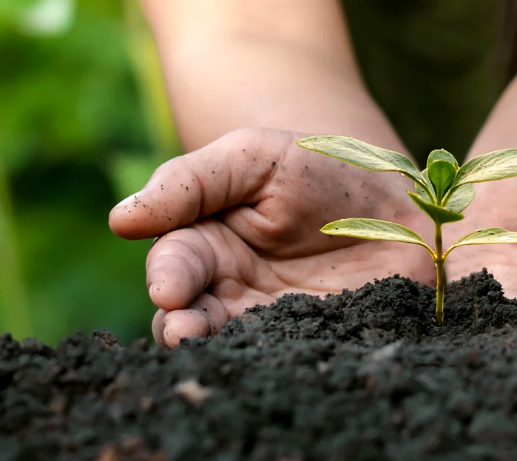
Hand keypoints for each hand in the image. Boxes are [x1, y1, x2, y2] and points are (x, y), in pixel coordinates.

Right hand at [110, 128, 432, 347]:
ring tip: (216, 347)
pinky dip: (282, 360)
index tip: (169, 288)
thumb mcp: (256, 156)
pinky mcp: (318, 339)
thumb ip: (190, 183)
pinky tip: (279, 359)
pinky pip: (294, 355)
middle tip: (185, 331)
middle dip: (183, 327)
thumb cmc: (319, 165)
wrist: (396, 198)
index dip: (169, 277)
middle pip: (192, 318)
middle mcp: (232, 290)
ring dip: (221, 350)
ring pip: (234, 345)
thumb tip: (120, 219)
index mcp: (208, 243)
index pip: (175, 263)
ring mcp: (274, 320)